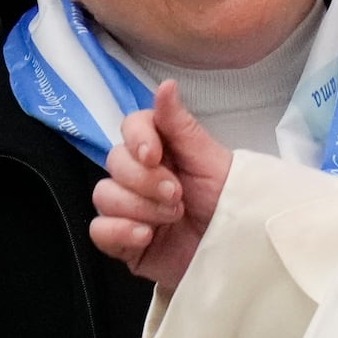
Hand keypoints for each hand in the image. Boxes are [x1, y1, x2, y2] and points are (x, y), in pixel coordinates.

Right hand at [90, 81, 233, 289]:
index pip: (130, 127)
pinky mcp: (123, 241)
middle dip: (145, 179)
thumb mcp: (211, 161)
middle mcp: (140, 175)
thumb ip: (181, 126)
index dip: (137, 138)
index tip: (155, 154)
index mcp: (162, 149)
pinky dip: (121, 231)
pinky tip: (147, 236)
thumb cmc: (230, 203)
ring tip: (172, 217)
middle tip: (177, 195)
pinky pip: (99, 230)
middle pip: (114, 161)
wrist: (238, 252)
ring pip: (103, 194)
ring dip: (139, 206)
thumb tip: (165, 85)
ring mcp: (129, 208)